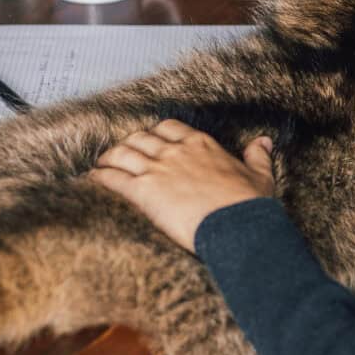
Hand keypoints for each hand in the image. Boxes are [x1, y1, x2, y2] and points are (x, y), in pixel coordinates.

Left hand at [90, 120, 274, 252]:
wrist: (237, 227)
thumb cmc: (250, 206)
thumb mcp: (260, 176)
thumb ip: (258, 156)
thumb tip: (263, 142)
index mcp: (201, 145)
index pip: (169, 127)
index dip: (156, 133)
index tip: (151, 141)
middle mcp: (175, 152)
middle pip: (140, 137)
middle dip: (129, 144)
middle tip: (122, 154)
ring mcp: (158, 170)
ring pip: (122, 153)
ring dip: (110, 158)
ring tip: (102, 165)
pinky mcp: (144, 191)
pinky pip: (113, 178)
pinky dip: (99, 177)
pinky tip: (91, 179)